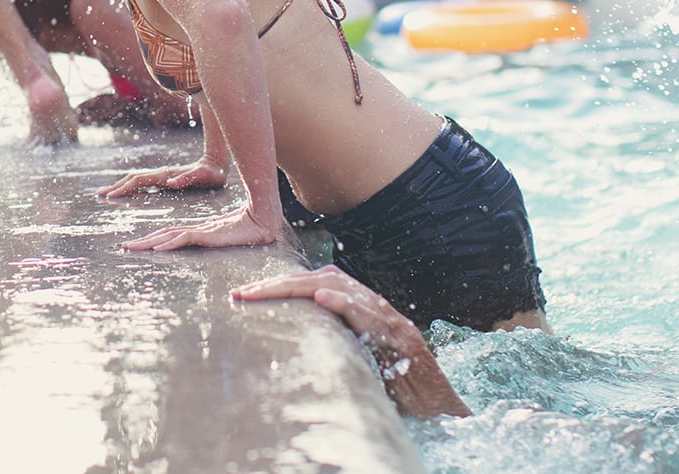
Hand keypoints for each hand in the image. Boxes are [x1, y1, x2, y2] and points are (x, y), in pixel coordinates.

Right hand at [96, 157, 225, 197]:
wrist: (216, 162)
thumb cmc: (212, 173)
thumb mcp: (203, 177)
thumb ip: (188, 178)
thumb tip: (170, 182)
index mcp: (165, 175)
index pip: (139, 181)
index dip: (124, 188)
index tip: (110, 197)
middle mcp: (161, 174)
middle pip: (133, 178)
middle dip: (116, 186)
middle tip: (100, 195)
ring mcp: (163, 175)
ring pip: (137, 179)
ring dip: (122, 185)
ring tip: (109, 193)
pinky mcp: (166, 178)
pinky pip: (144, 182)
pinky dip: (132, 186)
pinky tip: (129, 192)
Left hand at [120, 203, 276, 250]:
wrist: (262, 220)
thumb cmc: (248, 227)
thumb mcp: (227, 232)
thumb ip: (218, 230)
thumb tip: (214, 227)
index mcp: (198, 230)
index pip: (171, 234)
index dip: (154, 238)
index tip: (140, 244)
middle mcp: (195, 229)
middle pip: (163, 235)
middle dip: (143, 241)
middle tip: (124, 247)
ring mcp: (200, 231)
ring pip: (168, 237)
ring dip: (148, 243)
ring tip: (131, 248)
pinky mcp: (207, 234)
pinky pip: (183, 239)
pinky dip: (169, 244)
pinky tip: (157, 249)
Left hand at [230, 265, 469, 417]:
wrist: (436, 399)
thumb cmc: (394, 380)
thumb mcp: (353, 353)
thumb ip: (331, 336)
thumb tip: (290, 336)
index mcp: (357, 305)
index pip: (313, 282)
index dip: (279, 284)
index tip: (244, 294)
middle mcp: (370, 303)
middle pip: (317, 280)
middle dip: (277, 284)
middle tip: (242, 293)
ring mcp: (385, 317)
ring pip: (338, 289)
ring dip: (298, 287)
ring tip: (266, 290)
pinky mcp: (398, 336)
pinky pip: (369, 315)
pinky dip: (345, 303)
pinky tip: (324, 296)